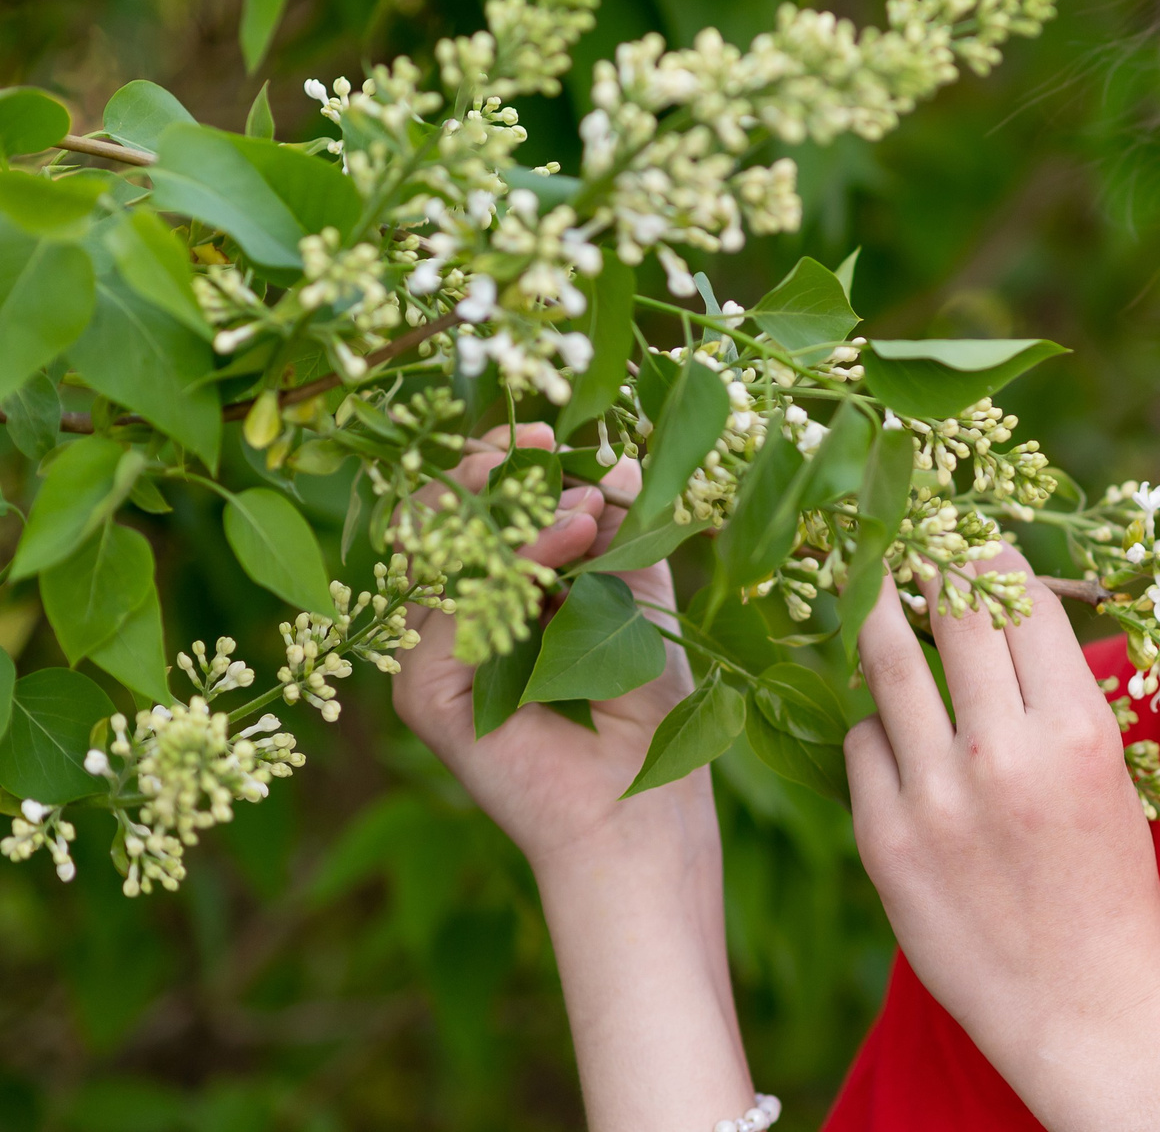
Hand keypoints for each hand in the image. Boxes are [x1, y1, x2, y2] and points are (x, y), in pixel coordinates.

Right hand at [391, 422, 753, 1131]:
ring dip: (513, 515)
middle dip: (491, 475)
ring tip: (584, 510)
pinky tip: (568, 544)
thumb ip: (623, 538)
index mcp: (496, 599)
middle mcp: (453, 626)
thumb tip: (620, 466)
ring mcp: (432, 660)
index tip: (552, 434)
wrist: (646, 807)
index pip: (474, 514)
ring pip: (440, 556)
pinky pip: (451, 609)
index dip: (504, 468)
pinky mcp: (428, 695)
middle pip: (437, 523)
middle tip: (544, 449)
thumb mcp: (641, 602)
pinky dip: (510, 565)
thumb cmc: (648, 712)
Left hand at [847, 556, 1159, 1131]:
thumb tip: (1000, 608)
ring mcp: (936, 798)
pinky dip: (874, 729)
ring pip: (883, 662)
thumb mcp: (1109, 772)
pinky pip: (860, 744)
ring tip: (868, 586)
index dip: (993, 559)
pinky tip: (895, 739)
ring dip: (877, 615)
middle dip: (930, 563)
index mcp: (1077, 730)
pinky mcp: (885, 842)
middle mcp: (1004, 753)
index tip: (975, 544)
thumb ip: (1056, 696)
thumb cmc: (1109, 885)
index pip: (1022, 598)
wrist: (1084, 1008)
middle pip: (950, 608)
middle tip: (912, 539)